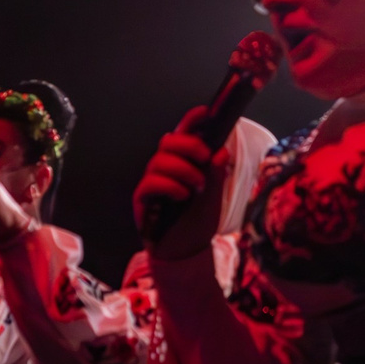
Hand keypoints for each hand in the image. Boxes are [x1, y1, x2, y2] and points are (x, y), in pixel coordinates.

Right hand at [133, 108, 231, 259]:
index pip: (184, 134)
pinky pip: (151, 182)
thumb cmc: (198, 220)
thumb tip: (221, 152)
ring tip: (197, 186)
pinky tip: (182, 195)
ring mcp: (152, 181)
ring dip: (183, 169)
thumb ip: (216, 175)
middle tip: (205, 157)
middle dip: (189, 145)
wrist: (186, 250)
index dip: (192, 120)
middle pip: (169, 141)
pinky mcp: (142, 198)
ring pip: (160, 160)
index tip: (206, 113)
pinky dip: (169, 185)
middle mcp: (165, 167)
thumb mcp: (213, 197)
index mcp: (183, 162)